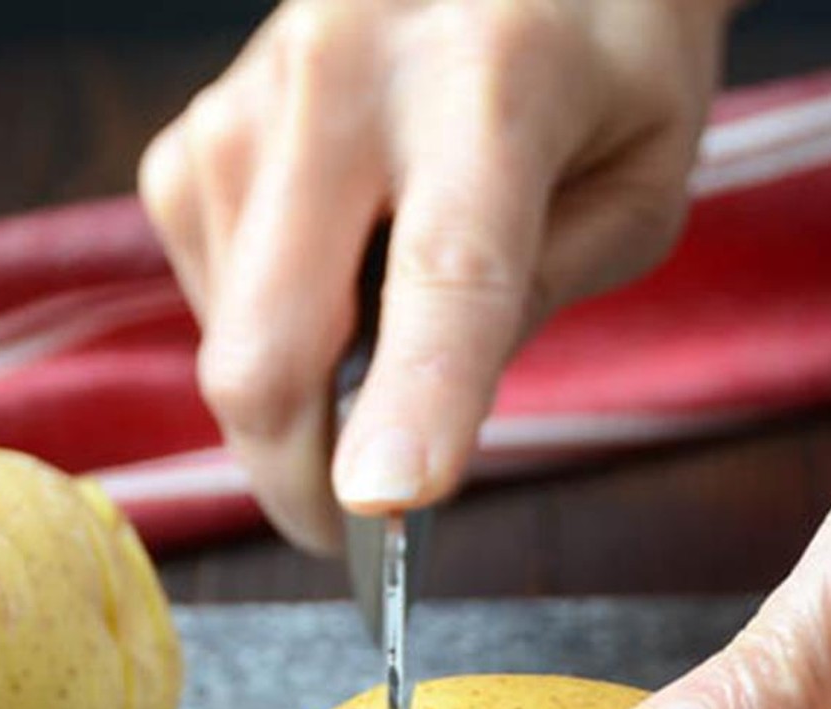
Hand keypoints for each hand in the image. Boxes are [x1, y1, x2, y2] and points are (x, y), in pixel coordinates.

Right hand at [138, 0, 735, 551]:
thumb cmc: (602, 62)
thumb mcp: (635, 186)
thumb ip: (530, 300)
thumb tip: (405, 430)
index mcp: (491, 79)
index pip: (444, 270)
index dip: (413, 400)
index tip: (382, 508)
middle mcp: (340, 76)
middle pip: (267, 345)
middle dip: (300, 476)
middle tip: (357, 524)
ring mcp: (245, 107)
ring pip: (231, 346)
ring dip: (297, 399)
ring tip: (379, 335)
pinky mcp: (195, 142)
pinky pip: (211, 303)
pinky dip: (269, 338)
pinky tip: (332, 287)